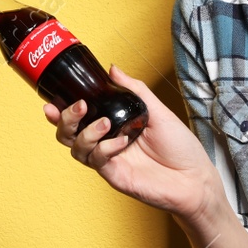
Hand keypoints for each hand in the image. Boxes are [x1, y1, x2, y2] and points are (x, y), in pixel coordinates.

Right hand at [44, 64, 218, 218]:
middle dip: (65, 120)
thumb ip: (134, 90)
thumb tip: (113, 68)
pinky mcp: (115, 176)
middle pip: (68, 134)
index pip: (79, 118)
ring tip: (106, 123)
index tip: (51, 102)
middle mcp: (106, 143)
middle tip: (79, 107)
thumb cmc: (180, 147)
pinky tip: (121, 142)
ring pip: (77, 149)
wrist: (196, 178)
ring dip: (86, 133)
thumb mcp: (158, 110)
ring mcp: (109, 161)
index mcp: (113, 126)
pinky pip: (98, 161)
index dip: (60, 111)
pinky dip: (105, 149)